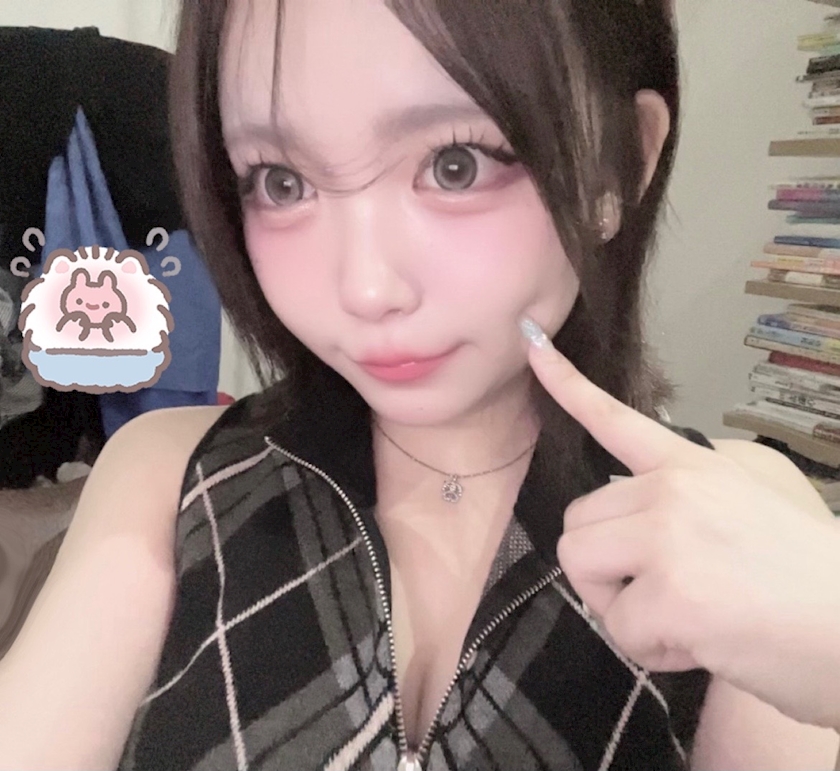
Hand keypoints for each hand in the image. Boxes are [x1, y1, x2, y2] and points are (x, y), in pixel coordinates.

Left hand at [522, 318, 839, 730]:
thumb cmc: (813, 575)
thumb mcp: (751, 504)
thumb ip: (687, 499)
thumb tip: (637, 522)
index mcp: (691, 465)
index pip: (613, 418)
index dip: (565, 383)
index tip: (530, 343)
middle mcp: (673, 489)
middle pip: (577, 523)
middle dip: (607, 568)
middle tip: (664, 591)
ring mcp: (669, 538)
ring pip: (581, 568)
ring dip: (619, 604)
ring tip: (680, 616)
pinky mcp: (672, 595)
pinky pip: (619, 628)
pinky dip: (651, 648)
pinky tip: (700, 644)